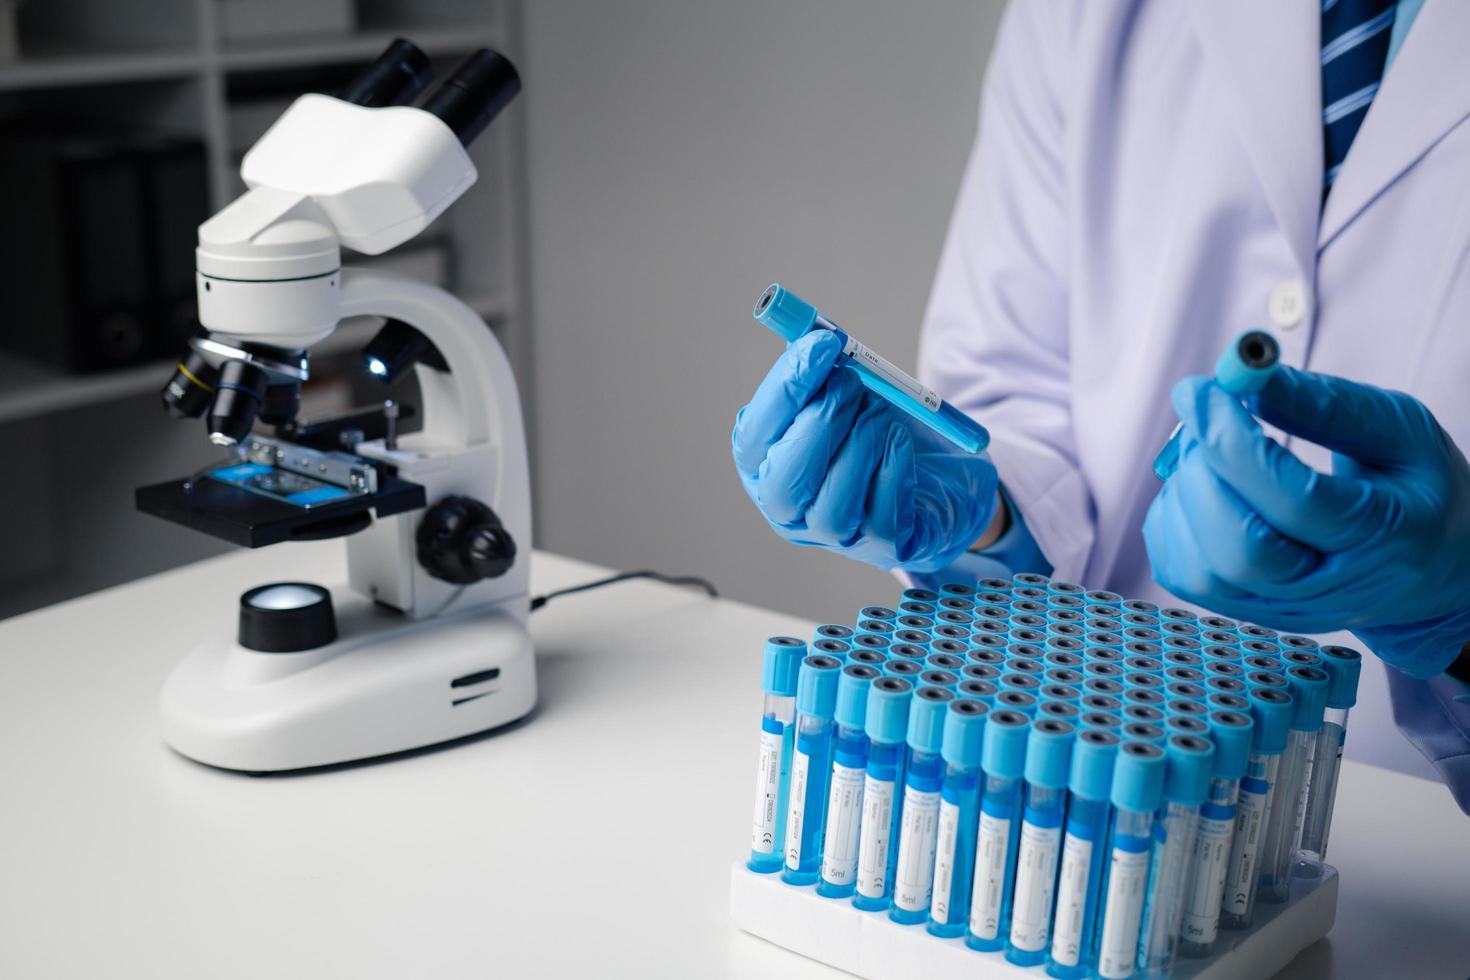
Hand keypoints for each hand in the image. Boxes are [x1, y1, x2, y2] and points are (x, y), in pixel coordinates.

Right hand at [731, 330, 998, 572]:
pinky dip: (892, 469)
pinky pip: (881, 516)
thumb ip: (827, 369)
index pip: (754, 435)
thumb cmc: (878, 430)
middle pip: (785, 481)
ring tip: (883, 413)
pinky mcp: (883, 548)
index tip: (822, 345)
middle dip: (822, 422)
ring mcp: (834, 535)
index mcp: (764, 465)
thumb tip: (817, 335)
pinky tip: (901, 443)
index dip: (785, 389)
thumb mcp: (848, 393)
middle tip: (853, 382)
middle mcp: (789, 509)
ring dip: (861, 444)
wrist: (940, 474)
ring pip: (833, 503)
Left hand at [1143, 366, 1469, 677]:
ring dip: (1182, 496)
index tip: (1202, 391)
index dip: (1234, 443)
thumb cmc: (1414, 489)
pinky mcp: (1244, 612)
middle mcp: (1330, 589)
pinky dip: (1171, 522)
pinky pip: (1180, 573)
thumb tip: (1243, 379)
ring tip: (1205, 452)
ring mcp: (1283, 610)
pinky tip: (1200, 489)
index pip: (1296, 502)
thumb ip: (1327, 405)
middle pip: (1241, 551)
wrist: (1430, 570)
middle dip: (1201, 473)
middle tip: (1201, 417)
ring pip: (1201, 571)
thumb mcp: (1400, 430)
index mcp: (1385, 536)